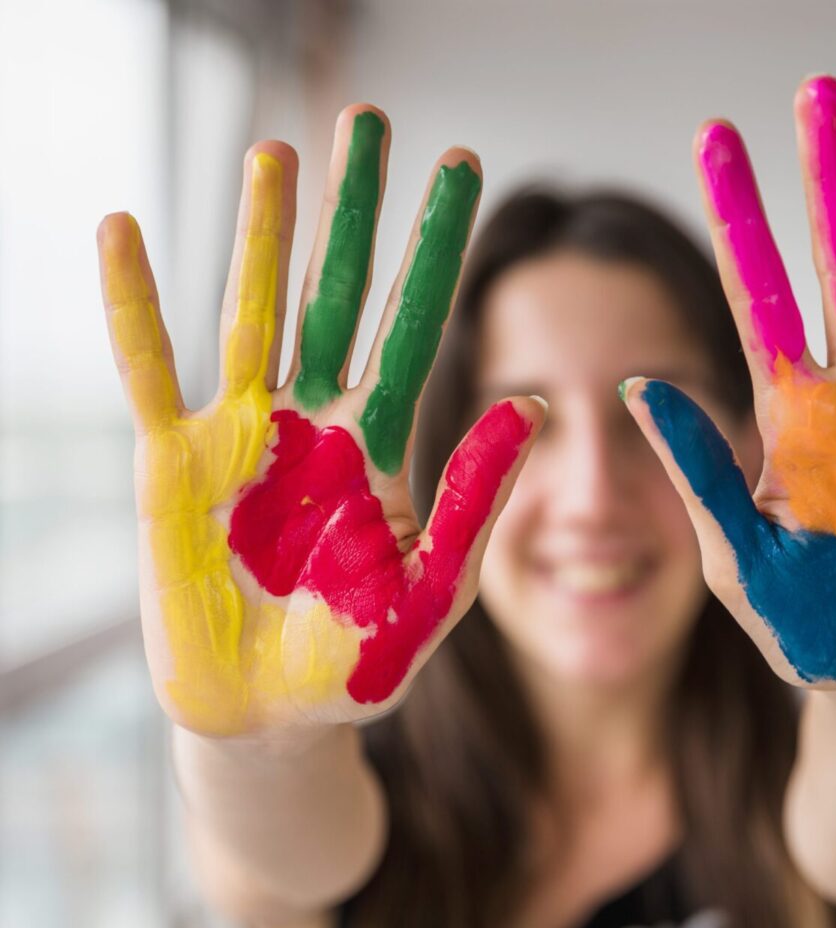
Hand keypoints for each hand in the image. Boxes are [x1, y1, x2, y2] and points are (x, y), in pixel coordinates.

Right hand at [98, 106, 543, 735]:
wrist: (272, 718)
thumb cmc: (357, 661)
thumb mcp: (433, 587)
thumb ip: (476, 500)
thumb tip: (534, 405)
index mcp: (383, 444)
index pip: (418, 325)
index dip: (438, 249)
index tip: (461, 167)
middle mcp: (317, 421)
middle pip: (339, 293)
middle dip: (357, 212)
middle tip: (371, 123)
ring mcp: (243, 436)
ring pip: (252, 311)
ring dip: (262, 232)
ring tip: (276, 151)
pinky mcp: (174, 465)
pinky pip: (151, 371)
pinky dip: (135, 305)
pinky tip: (122, 231)